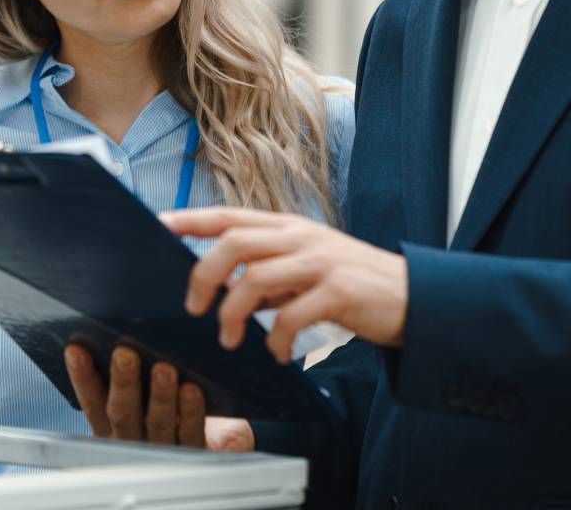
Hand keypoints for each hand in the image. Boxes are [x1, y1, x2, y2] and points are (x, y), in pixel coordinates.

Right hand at [64, 344, 252, 450]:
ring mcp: (163, 450)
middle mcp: (134, 440)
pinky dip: (190, 412)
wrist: (219, 450)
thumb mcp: (151, 391)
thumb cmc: (177, 410)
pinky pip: (191, 433)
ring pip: (157, 424)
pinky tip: (192, 391)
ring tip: (164, 369)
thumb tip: (128, 326)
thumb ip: (136, 371)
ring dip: (159, 396)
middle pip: (122, 413)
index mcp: (114, 427)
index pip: (93, 401)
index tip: (75, 349)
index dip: (83, 377)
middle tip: (124, 354)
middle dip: (122, 382)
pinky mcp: (195, 454)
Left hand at [162, 207, 407, 363]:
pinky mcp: (339, 292)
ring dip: (233, 314)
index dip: (190, 218)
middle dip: (203, 276)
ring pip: (256, 278)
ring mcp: (320, 262)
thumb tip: (224, 290)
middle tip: (195, 309)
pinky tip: (275, 354)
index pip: (229, 215)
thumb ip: (267, 274)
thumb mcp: (305, 270)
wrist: (414, 299)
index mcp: (289, 228)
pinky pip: (290, 315)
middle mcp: (301, 237)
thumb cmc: (352, 286)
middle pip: (234, 243)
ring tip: (229, 340)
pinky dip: (274, 339)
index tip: (157, 225)